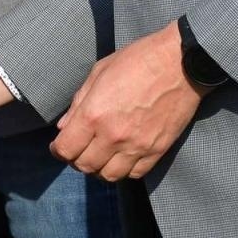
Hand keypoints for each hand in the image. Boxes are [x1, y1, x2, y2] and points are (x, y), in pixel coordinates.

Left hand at [49, 21, 203, 181]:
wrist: (180, 63)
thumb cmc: (136, 61)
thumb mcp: (98, 73)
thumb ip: (78, 102)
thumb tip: (64, 127)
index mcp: (94, 114)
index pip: (66, 149)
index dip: (57, 150)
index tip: (58, 147)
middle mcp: (113, 135)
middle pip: (84, 166)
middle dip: (75, 160)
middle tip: (77, 150)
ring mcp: (137, 146)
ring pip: (109, 176)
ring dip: (99, 169)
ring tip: (99, 156)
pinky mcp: (157, 150)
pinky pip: (135, 174)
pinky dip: (124, 170)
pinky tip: (121, 157)